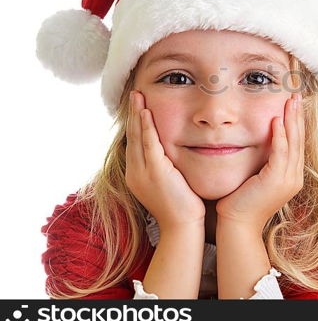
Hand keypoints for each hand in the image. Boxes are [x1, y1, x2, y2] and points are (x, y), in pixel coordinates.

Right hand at [125, 90, 205, 229]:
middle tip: (134, 93)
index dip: (135, 124)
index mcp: (137, 175)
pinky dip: (147, 127)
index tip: (138, 106)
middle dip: (133, 114)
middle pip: (131, 136)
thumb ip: (167, 168)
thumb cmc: (182, 208)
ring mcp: (142, 172)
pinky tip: (146, 112)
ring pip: (138, 137)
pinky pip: (149, 143)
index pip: (134, 143)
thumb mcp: (170, 184)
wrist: (182, 227)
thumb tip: (173, 156)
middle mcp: (135, 172)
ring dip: (138, 114)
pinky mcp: (155, 171)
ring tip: (138, 95)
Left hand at [216, 92, 304, 232]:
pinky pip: (281, 152)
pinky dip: (280, 135)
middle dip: (298, 116)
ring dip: (291, 120)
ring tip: (290, 101)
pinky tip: (277, 120)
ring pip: (293, 143)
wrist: (238, 225)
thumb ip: (261, 161)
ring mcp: (288, 179)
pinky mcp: (277, 180)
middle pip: (300, 140)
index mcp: (291, 176)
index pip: (297, 143)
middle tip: (297, 95)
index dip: (296, 122)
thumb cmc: (240, 202)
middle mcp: (294, 177)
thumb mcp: (255, 178)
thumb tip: (257, 143)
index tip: (293, 104)